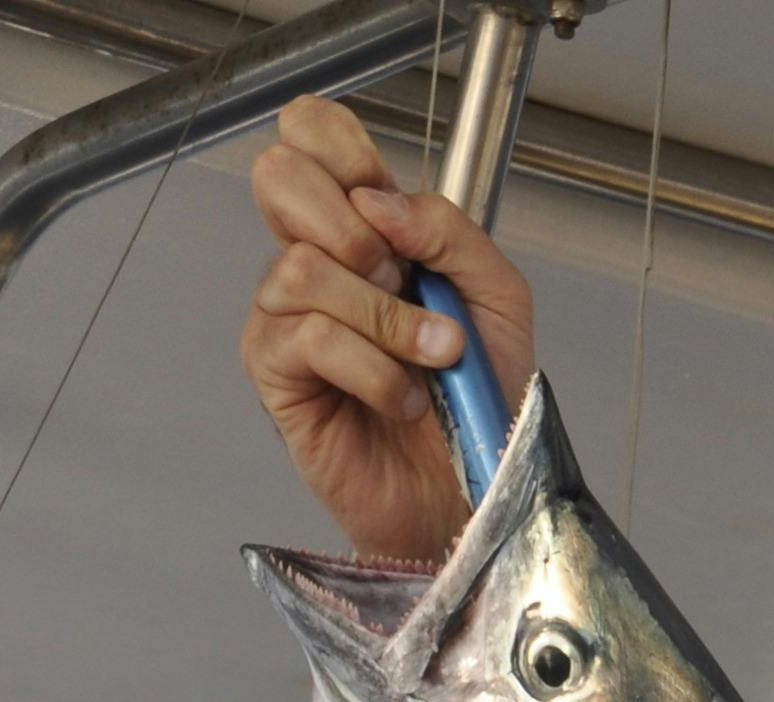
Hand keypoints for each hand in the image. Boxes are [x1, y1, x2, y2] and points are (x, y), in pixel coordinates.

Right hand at [241, 96, 537, 562]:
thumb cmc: (478, 404)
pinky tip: (402, 398)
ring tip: (431, 363)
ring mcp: (285, 315)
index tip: (388, 206)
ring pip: (303, 267)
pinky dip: (372, 368)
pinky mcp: (276, 373)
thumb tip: (379, 200)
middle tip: (399, 279)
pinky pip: (308, 337)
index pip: (310, 134)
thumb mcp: (497, 299)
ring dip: (385, 318)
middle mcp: (314, 260)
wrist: (471, 495)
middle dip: (351, 225)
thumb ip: (449, 230)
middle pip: (278, 175)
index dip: (340, 146)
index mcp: (362, 226)